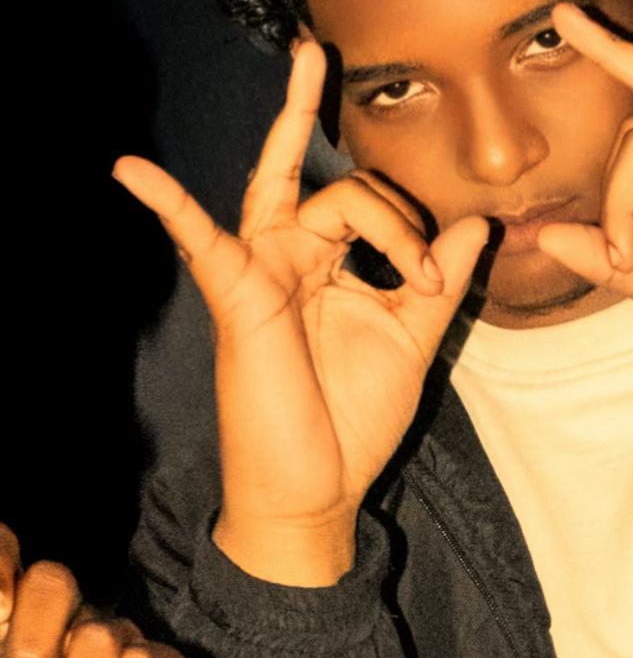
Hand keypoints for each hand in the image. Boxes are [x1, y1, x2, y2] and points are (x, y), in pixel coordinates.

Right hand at [111, 44, 490, 578]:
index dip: (415, 230)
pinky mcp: (236, 294)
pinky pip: (198, 238)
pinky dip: (166, 201)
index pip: (369, 200)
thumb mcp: (414, 338)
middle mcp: (289, 255)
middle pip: (344, 189)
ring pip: (313, 200)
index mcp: (328, 262)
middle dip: (394, 213)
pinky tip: (130, 169)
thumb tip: (477, 222)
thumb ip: (442, 278)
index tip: (433, 279)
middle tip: (412, 252)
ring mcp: (259, 270)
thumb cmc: (353, 418)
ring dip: (375, 225)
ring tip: (406, 274)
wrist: (317, 489)